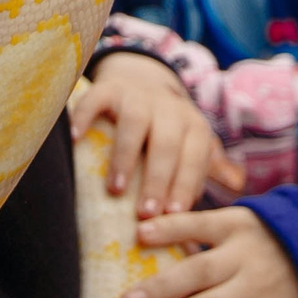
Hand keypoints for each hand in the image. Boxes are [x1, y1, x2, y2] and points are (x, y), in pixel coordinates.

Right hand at [70, 53, 239, 217]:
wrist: (144, 81)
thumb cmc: (168, 132)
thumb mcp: (191, 148)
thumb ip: (203, 176)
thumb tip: (221, 216)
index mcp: (194, 127)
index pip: (194, 157)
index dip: (185, 186)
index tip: (174, 217)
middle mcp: (169, 109)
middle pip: (167, 143)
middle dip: (158, 179)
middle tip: (146, 214)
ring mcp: (138, 96)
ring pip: (135, 122)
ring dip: (126, 157)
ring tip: (116, 190)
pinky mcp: (109, 88)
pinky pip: (96, 99)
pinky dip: (85, 117)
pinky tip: (75, 140)